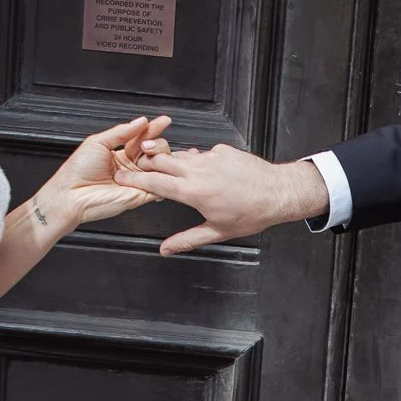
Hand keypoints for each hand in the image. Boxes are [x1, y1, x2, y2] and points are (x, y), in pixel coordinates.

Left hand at [44, 115, 172, 226]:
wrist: (72, 195)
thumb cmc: (77, 171)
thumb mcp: (98, 142)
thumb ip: (121, 131)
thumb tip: (140, 121)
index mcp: (120, 154)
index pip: (142, 139)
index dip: (153, 129)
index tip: (163, 121)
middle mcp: (130, 168)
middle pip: (155, 151)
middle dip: (156, 142)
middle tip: (147, 143)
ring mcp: (137, 181)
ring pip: (161, 165)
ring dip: (160, 156)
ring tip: (149, 153)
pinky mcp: (141, 194)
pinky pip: (159, 184)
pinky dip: (162, 174)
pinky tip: (157, 166)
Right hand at [113, 144, 329, 253]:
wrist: (278, 192)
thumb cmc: (252, 213)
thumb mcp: (217, 232)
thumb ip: (187, 239)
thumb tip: (167, 249)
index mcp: (194, 192)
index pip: (155, 182)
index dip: (134, 180)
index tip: (122, 178)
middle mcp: (200, 170)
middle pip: (162, 161)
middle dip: (146, 163)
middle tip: (136, 167)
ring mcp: (211, 157)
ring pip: (180, 154)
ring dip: (168, 160)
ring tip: (162, 167)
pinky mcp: (222, 150)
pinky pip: (201, 153)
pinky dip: (194, 159)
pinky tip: (197, 168)